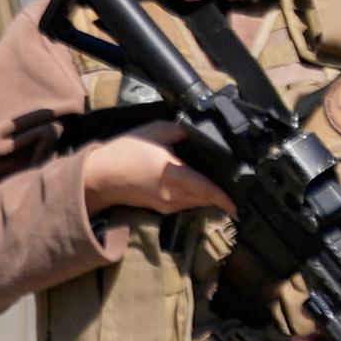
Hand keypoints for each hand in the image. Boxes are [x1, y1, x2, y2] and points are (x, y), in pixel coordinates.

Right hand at [82, 120, 236, 217]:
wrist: (101, 176)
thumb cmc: (126, 152)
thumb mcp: (156, 131)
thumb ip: (181, 131)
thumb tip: (198, 133)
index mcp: (173, 174)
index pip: (206, 189)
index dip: (224, 198)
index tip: (239, 206)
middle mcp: (173, 194)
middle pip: (205, 198)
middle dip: (219, 194)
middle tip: (231, 184)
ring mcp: (167, 205)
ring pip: (196, 203)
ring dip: (206, 196)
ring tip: (215, 182)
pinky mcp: (161, 208)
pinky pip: (185, 204)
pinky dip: (194, 196)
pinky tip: (194, 184)